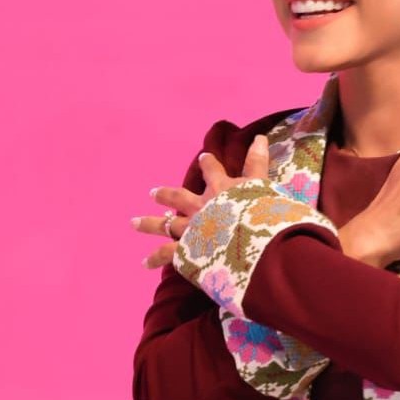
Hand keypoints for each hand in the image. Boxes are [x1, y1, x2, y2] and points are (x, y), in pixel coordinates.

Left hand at [132, 133, 270, 269]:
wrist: (250, 241)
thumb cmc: (262, 214)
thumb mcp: (264, 185)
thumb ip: (258, 163)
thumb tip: (259, 137)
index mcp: (221, 190)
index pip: (214, 172)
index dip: (209, 164)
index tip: (203, 158)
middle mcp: (201, 207)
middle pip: (179, 197)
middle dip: (166, 194)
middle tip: (152, 192)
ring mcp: (191, 229)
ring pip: (166, 224)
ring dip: (149, 223)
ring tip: (134, 222)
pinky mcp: (186, 251)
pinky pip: (167, 254)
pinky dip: (155, 258)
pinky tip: (144, 263)